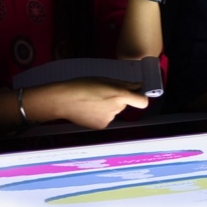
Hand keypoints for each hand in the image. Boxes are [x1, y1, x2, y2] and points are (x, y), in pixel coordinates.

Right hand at [31, 78, 149, 128]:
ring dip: (107, 107)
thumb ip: (124, 84)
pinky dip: (99, 115)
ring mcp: (109, 119)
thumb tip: (139, 86)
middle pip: (124, 104)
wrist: (64, 100)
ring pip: (113, 112)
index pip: (142, 101)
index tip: (137, 95)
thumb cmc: (83, 85)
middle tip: (101, 92)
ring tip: (91, 101)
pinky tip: (88, 109)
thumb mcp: (104, 79)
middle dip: (116, 99)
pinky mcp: (101, 126)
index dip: (141, 98)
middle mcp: (117, 109)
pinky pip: (105, 119)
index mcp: (119, 95)